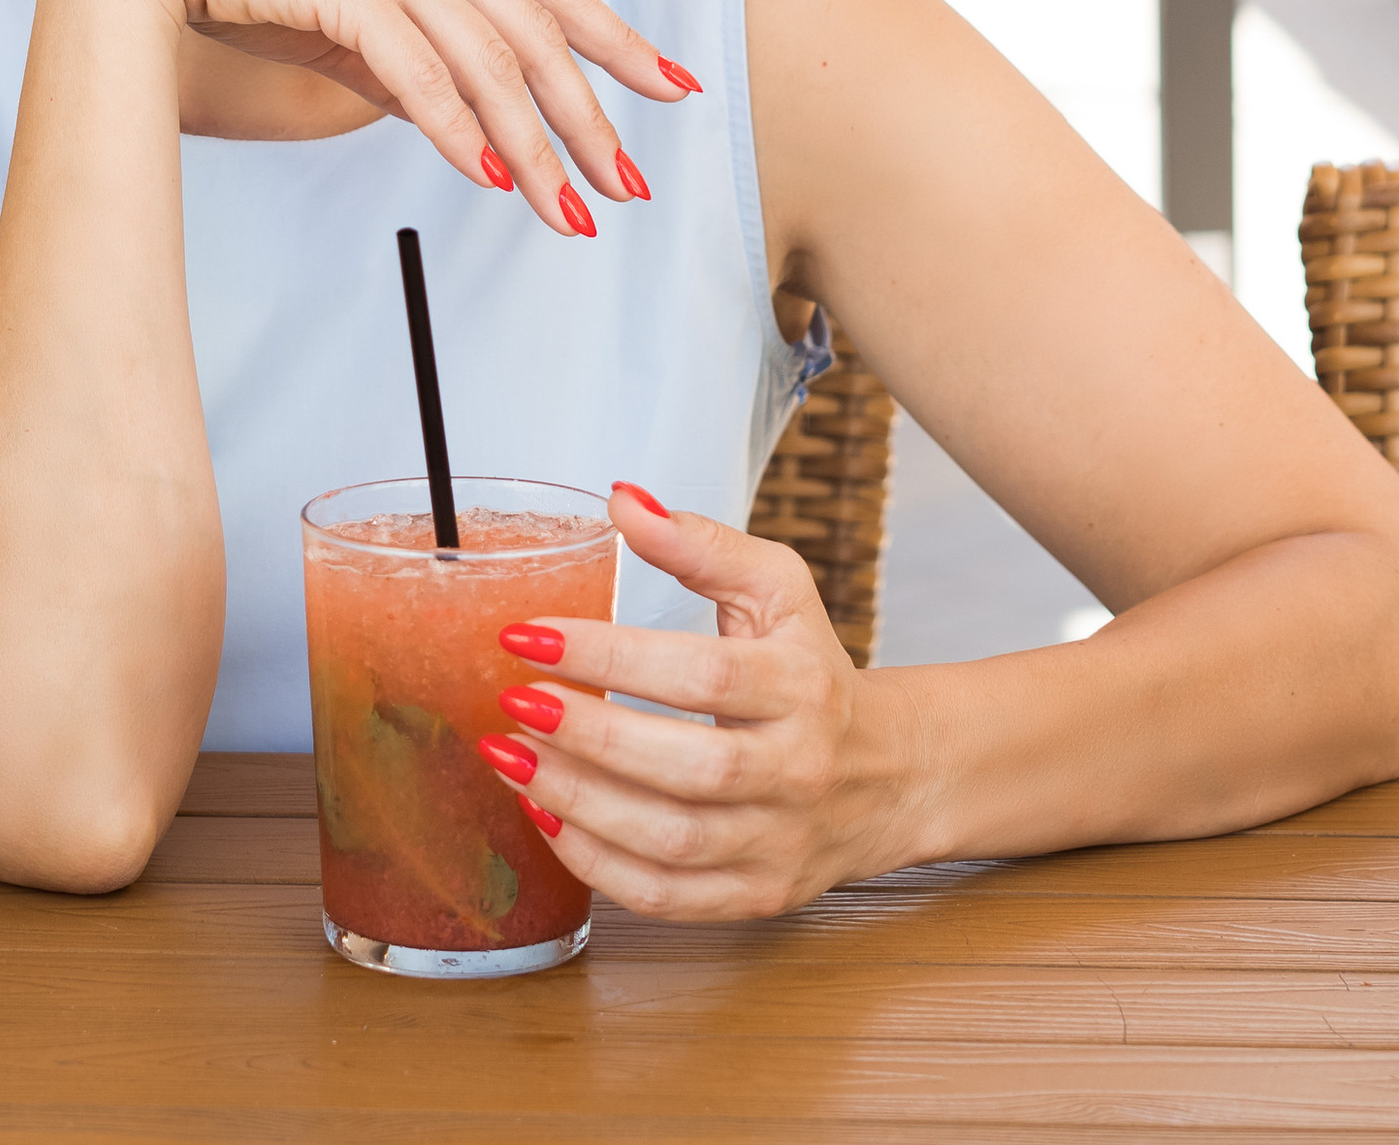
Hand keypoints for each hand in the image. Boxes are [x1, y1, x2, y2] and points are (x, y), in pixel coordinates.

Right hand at [52, 0, 696, 236]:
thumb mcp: (338, 14)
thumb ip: (401, 56)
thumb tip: (458, 116)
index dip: (616, 37)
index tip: (671, 86)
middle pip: (536, 31)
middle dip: (588, 114)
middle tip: (624, 185)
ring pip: (488, 56)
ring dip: (533, 140)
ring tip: (563, 209)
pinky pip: (417, 68)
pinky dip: (459, 125)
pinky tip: (486, 176)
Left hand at [475, 483, 924, 916]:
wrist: (888, 773)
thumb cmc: (812, 668)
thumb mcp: (777, 589)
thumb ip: (700, 543)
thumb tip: (623, 501)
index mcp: (803, 685)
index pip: (702, 673)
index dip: (610, 655)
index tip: (529, 635)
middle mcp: (797, 769)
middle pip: (691, 767)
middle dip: (589, 737)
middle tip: (513, 701)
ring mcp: (779, 842)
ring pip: (672, 840)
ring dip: (579, 802)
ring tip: (510, 758)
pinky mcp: (757, 895)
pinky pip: (669, 897)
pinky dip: (599, 865)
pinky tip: (546, 818)